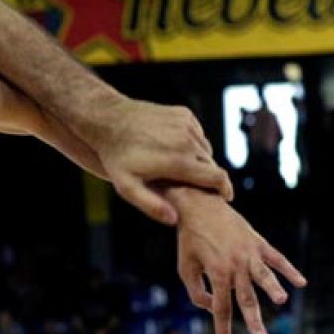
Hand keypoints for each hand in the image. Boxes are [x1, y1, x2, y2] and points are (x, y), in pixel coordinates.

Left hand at [83, 99, 232, 224]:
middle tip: (194, 186)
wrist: (108, 120)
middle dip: (207, 177)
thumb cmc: (116, 157)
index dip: (225, 190)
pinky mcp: (184, 114)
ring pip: (205, 149)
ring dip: (198, 159)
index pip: (218, 178)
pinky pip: (197, 133)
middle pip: (211, 165)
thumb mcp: (127, 187)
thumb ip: (151, 205)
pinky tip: (173, 148)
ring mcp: (186, 125)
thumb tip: (175, 220)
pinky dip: (191, 142)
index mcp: (179, 162)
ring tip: (179, 168)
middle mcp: (187, 142)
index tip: (225, 197)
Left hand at [170, 188, 305, 333]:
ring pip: (264, 276)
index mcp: (216, 274)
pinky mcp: (258, 242)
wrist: (198, 207)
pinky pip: (277, 258)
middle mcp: (235, 265)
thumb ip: (197, 292)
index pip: (221, 309)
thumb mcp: (185, 268)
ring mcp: (249, 253)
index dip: (223, 331)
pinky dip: (289, 270)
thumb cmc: (190, 241)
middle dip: (254, 322)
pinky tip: (301, 282)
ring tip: (280, 301)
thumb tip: (214, 308)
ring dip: (273, 289)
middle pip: (247, 299)